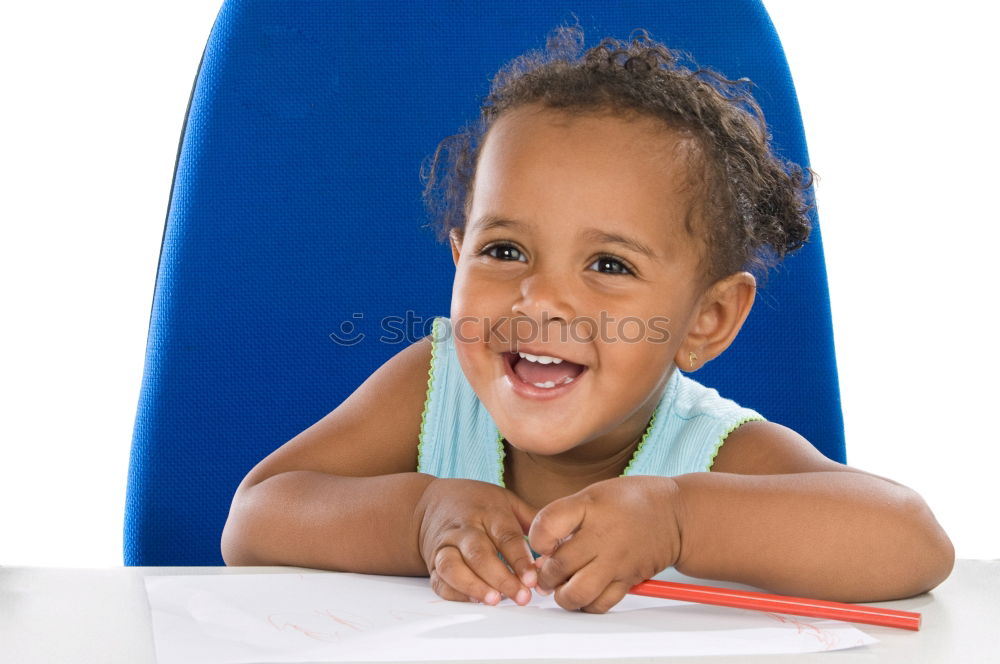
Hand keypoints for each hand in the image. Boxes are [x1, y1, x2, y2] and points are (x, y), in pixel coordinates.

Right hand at [415, 478, 538, 605]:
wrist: (429, 502)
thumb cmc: (476, 503)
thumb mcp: (506, 500)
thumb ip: (532, 520)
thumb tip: (562, 541)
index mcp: (488, 512)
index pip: (505, 536)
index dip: (520, 559)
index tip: (533, 579)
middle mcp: (465, 528)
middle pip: (480, 554)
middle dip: (501, 577)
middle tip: (521, 597)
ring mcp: (445, 545)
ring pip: (453, 566)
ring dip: (474, 585)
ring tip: (494, 600)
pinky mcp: (433, 562)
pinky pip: (439, 580)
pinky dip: (455, 593)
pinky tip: (473, 600)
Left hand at [528, 476, 682, 612]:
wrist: (676, 515)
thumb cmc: (632, 501)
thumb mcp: (593, 494)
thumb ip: (565, 519)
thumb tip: (542, 552)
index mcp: (589, 507)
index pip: (546, 526)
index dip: (536, 538)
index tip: (541, 541)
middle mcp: (602, 536)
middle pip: (558, 566)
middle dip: (545, 573)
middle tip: (547, 571)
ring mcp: (616, 561)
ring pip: (577, 593)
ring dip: (562, 595)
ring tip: (563, 586)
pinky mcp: (628, 580)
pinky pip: (600, 604)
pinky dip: (587, 604)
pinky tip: (585, 592)